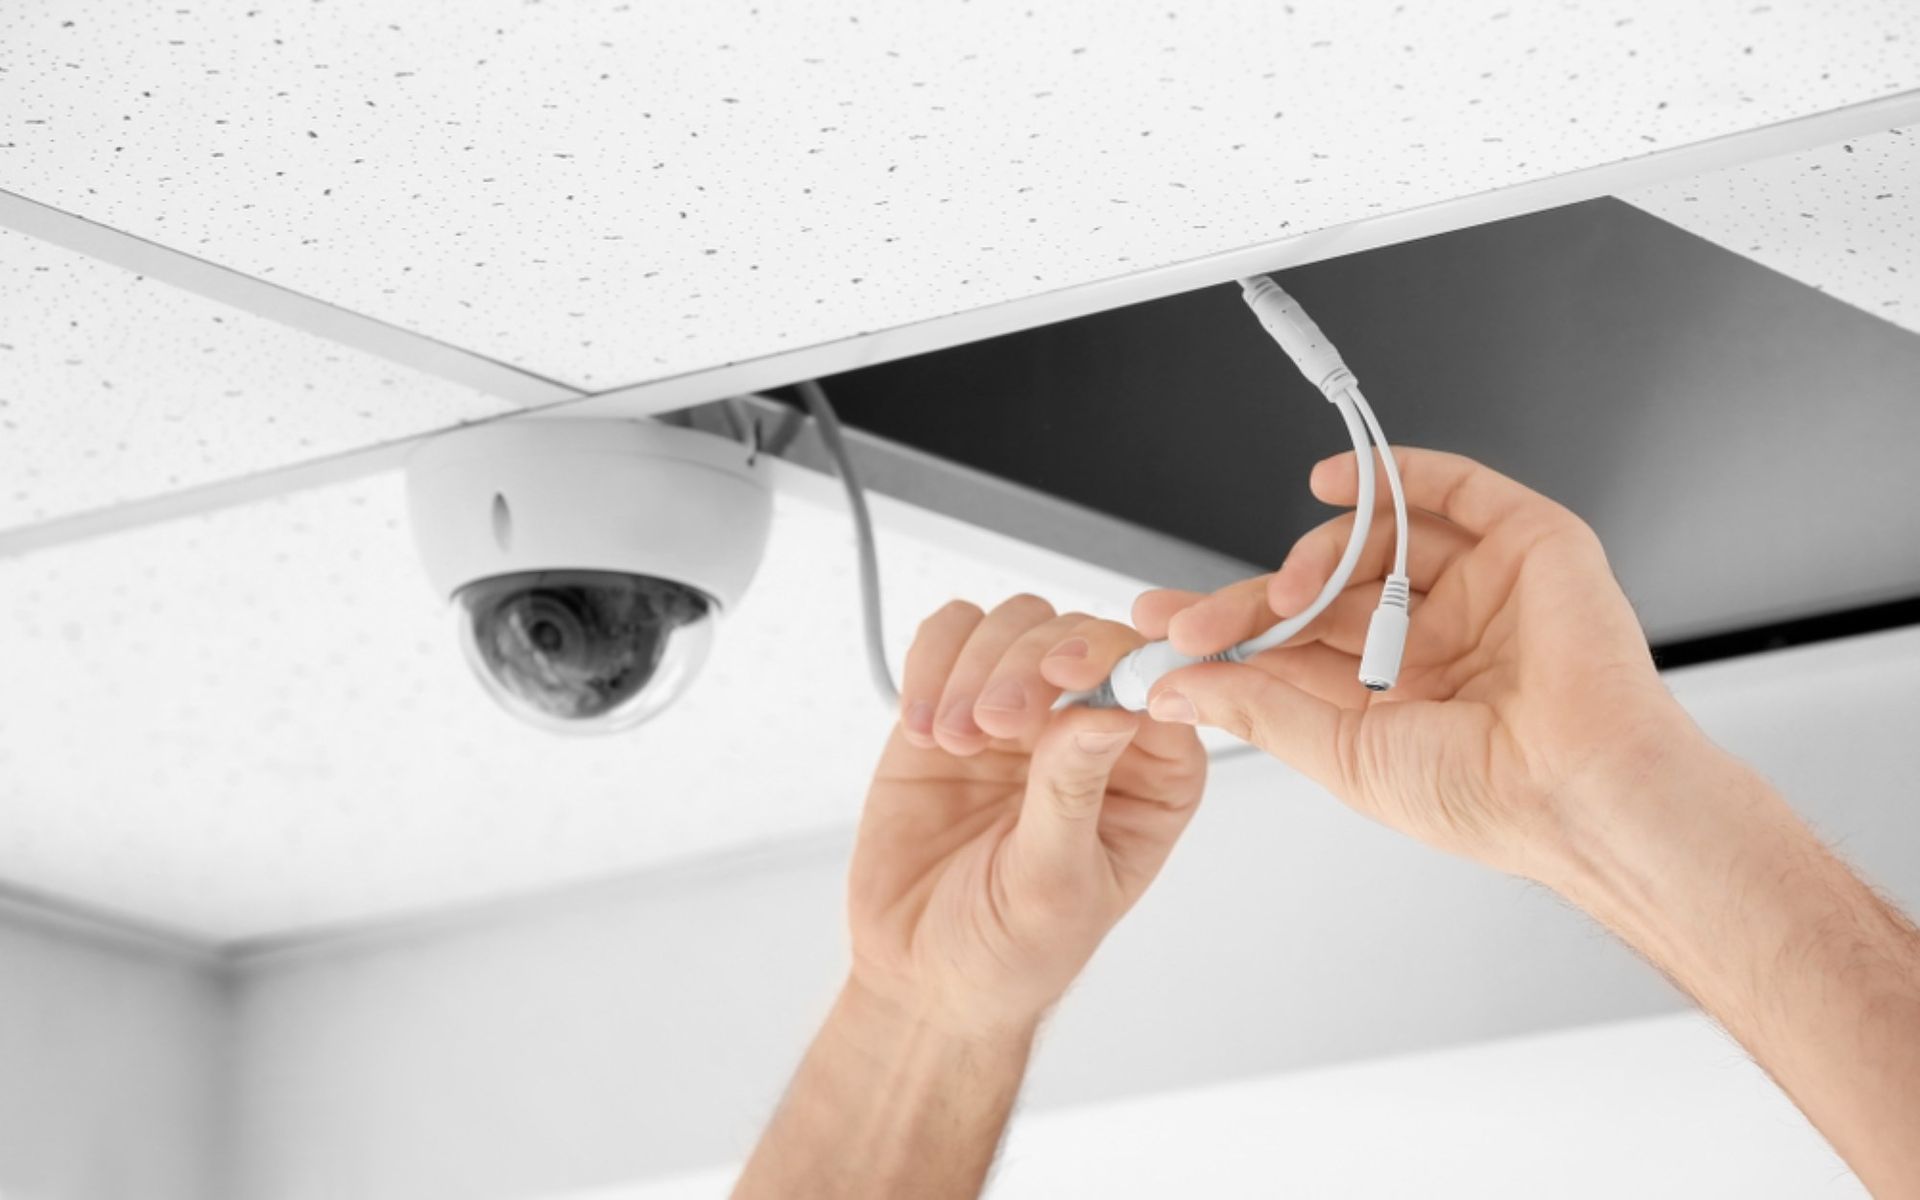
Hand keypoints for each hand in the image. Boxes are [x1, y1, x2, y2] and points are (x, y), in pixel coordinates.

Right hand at [848, 595, 1206, 1038]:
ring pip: (1015, 625)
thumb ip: (1074, 792)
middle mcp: (1094, 729)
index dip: (1118, 660)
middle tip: (993, 723)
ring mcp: (1024, 710)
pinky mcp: (956, 700)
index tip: (1068, 675)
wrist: (922, 971)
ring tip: (952, 739)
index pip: (1156, 680)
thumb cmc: (1010, 950)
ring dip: (977, 668)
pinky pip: (949, 637)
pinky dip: (931, 664)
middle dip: (1033, 665)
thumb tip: (1109, 710)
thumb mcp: (1054, 885)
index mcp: (1154, 773)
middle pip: (1081, 637)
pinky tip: (923, 727)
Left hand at [1134, 447, 1698, 881]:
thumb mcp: (1342, 754)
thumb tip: (1174, 686)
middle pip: (1322, 592)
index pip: (1293, 646)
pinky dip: (1391, 473)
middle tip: (1191, 616)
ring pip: (1374, 543)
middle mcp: (1431, 639)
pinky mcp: (1527, 545)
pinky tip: (1331, 482)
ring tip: (1284, 593)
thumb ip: (1258, 708)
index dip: (1227, 633)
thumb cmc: (1485, 798)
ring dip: (1313, 556)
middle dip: (1250, 599)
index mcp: (1393, 695)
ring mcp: (1478, 589)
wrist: (1581, 791)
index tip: (1163, 631)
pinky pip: (1453, 489)